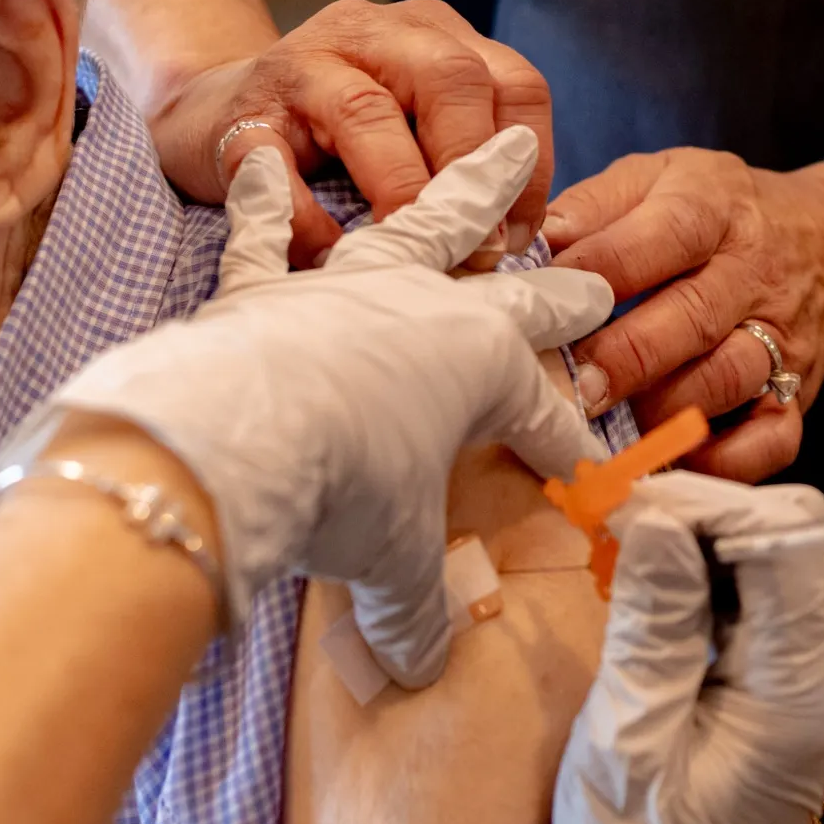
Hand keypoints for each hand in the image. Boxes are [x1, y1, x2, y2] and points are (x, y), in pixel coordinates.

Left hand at [10, 127, 611, 685]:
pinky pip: (266, 233)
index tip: (590, 476)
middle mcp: (424, 310)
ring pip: (419, 227)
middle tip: (595, 280)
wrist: (228, 436)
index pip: (541, 416)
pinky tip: (259, 157)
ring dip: (465, 193)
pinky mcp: (264, 287)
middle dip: (559, 292)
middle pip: (510, 294)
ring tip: (502, 154)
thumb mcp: (391, 564)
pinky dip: (262, 198)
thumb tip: (418, 670)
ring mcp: (345, 286)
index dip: (569, 449)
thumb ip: (412, 612)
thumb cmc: (339, 489)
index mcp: (479, 367)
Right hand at [148, 0, 554, 266]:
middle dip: (472, 169)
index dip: (531, 163)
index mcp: (434, 37)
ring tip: (415, 252)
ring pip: (365, 111)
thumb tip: (516, 248)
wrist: (212, 116)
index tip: (522, 233)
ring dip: (400, 190)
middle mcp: (373, 33)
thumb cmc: (335, 142)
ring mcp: (302, 63)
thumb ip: (466, 166)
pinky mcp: (241, 112)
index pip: (514, 82)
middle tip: (478, 248)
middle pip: (451, 78)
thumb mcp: (414, 132)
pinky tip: (329, 256)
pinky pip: (277, 162)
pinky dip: (306, 217)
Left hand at [545, 151, 823, 481]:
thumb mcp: (662, 178)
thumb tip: (532, 245)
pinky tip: (673, 461)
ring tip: (608, 428)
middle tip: (574, 387)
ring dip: (664, 411)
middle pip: (693, 318)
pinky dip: (723, 462)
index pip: (659, 238)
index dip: (596, 273)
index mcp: (713, 211)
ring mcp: (781, 339)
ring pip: (729, 380)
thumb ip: (596, 206)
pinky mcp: (798, 395)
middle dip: (626, 357)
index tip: (544, 305)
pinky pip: (771, 439)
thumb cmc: (721, 213)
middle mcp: (753, 275)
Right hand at [552, 471, 823, 823]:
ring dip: (702, 539)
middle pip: (793, 533)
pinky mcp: (790, 678)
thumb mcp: (627, 744)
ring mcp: (817, 670)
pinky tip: (652, 588)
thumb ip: (651, 626)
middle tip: (617, 526)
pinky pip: (762, 592)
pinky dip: (707, 573)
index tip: (626, 510)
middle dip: (705, 513)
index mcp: (803, 683)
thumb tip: (658, 520)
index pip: (787, 537)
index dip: (706, 505)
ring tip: (626, 554)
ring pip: (778, 553)